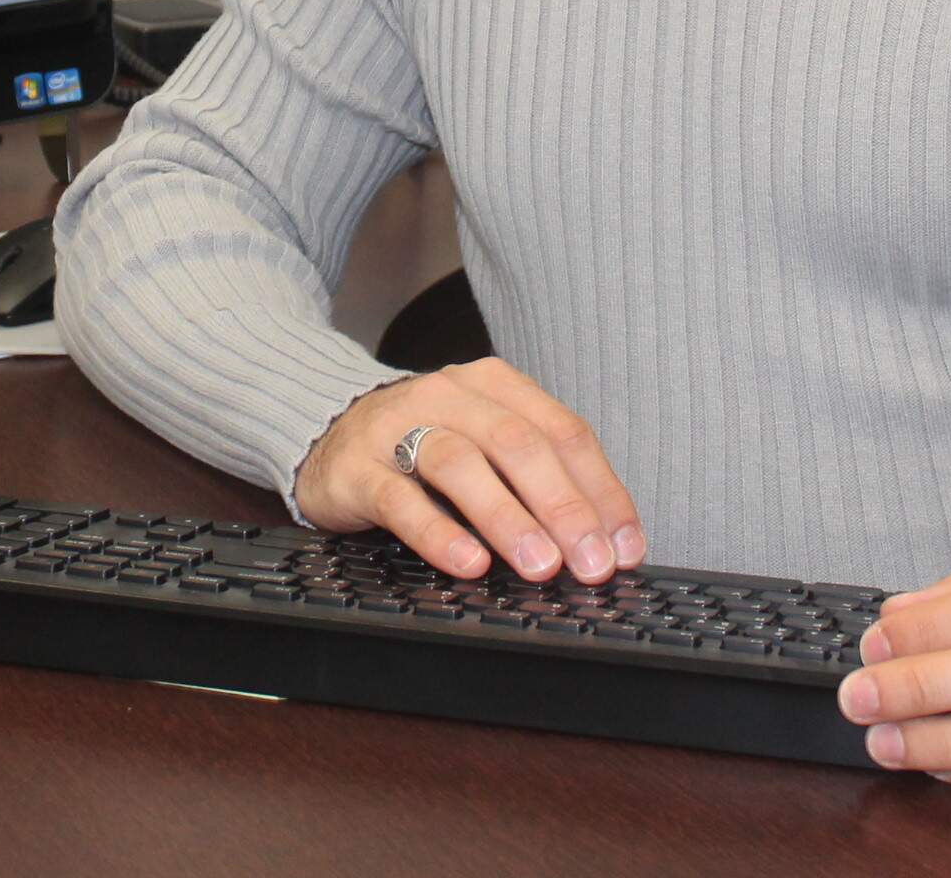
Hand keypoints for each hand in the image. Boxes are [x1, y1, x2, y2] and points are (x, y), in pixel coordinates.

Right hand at [294, 359, 644, 584]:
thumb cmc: (424, 445)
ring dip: (508, 517)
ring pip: (461, 464)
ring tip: (540, 564)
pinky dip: (438, 532)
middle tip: (591, 562)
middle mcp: (449, 396)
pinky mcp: (357, 467)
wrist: (325, 429)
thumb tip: (603, 541)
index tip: (624, 546)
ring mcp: (399, 427)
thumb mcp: (485, 446)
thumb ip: (537, 479)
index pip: (564, 432)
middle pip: (517, 444)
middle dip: (563, 507)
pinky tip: (467, 562)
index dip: (601, 491)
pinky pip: (400, 498)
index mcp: (494, 386)